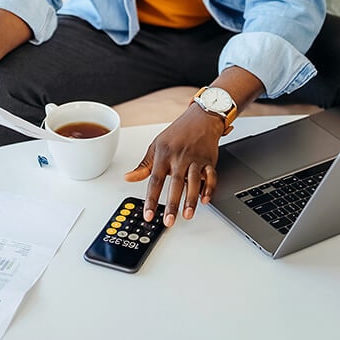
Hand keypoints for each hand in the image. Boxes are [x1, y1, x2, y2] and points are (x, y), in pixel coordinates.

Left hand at [124, 106, 222, 226]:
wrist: (200, 118)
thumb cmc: (177, 133)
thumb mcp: (156, 146)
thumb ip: (144, 166)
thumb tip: (128, 177)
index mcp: (164, 155)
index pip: (155, 180)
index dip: (151, 199)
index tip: (149, 214)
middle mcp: (179, 158)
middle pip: (175, 184)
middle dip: (172, 204)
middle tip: (169, 221)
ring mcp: (195, 159)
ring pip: (194, 181)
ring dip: (191, 199)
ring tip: (187, 215)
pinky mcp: (209, 161)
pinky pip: (211, 176)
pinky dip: (209, 188)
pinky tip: (205, 200)